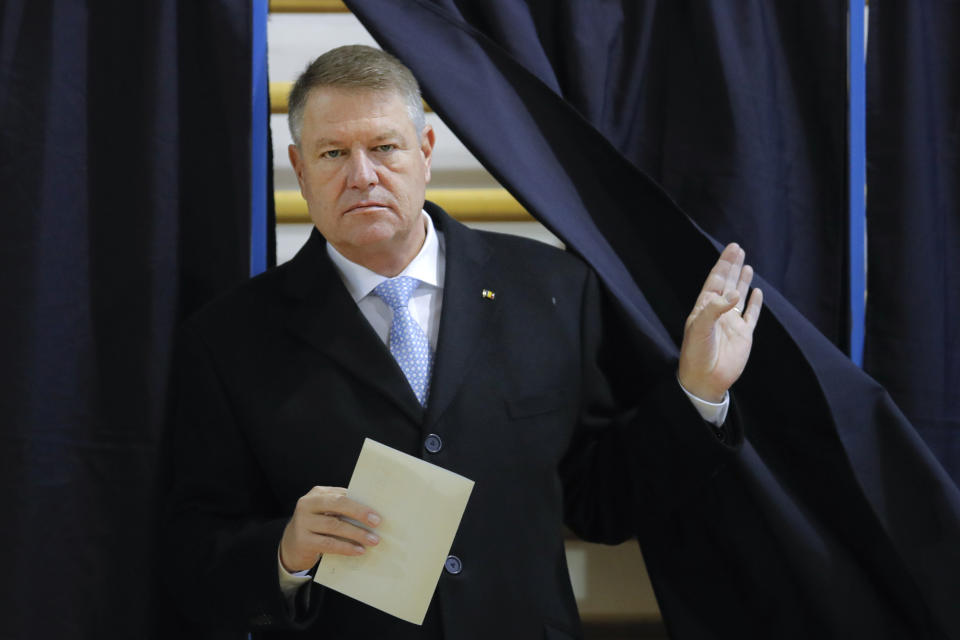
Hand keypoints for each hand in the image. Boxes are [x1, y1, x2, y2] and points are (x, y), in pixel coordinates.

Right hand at [279, 486, 381, 572]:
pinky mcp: (303, 540)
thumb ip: (343, 509)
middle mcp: (307, 504)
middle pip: (337, 504)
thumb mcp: (326, 513)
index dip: (360, 503)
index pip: (341, 495)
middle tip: (377, 522)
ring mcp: (303, 522)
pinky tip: (359, 550)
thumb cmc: (317, 526)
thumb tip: (372, 513)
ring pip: (334, 526)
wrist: (291, 545)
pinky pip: (329, 543)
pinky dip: (346, 547)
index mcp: (317, 493)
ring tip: (373, 540)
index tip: (377, 512)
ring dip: (356, 533)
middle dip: (359, 513)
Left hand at [677, 243, 762, 402]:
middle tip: (738, 249)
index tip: (732, 249)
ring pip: (739, 296)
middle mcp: (718, 312)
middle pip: (728, 283)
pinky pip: (751, 315)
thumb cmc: (697, 353)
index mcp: (705, 307)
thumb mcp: (700, 328)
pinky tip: (757, 292)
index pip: (716, 280)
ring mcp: (731, 323)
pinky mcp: (743, 335)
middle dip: (733, 266)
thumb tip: (735, 293)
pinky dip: (755, 303)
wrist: (705, 379)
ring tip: (747, 266)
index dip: (724, 264)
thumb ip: (715, 308)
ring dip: (743, 281)